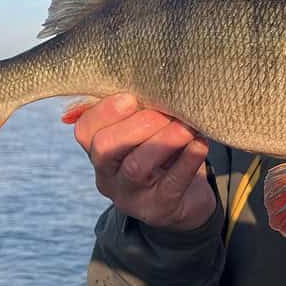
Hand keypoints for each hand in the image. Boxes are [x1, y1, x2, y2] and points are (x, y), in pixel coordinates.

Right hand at [71, 93, 215, 230]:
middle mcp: (108, 176)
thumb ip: (139, 109)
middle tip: (164, 113)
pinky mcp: (160, 209)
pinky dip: (187, 160)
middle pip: (105, 148)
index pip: (85, 130)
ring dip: (163, 141)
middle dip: (136, 125)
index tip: (132, 97)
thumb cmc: (162, 153)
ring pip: (136, 167)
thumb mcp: (145, 131)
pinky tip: (200, 144)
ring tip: (186, 127)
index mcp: (98, 152)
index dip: (105, 111)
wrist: (186, 199)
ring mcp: (131, 197)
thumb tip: (152, 76)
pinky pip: (171, 184)